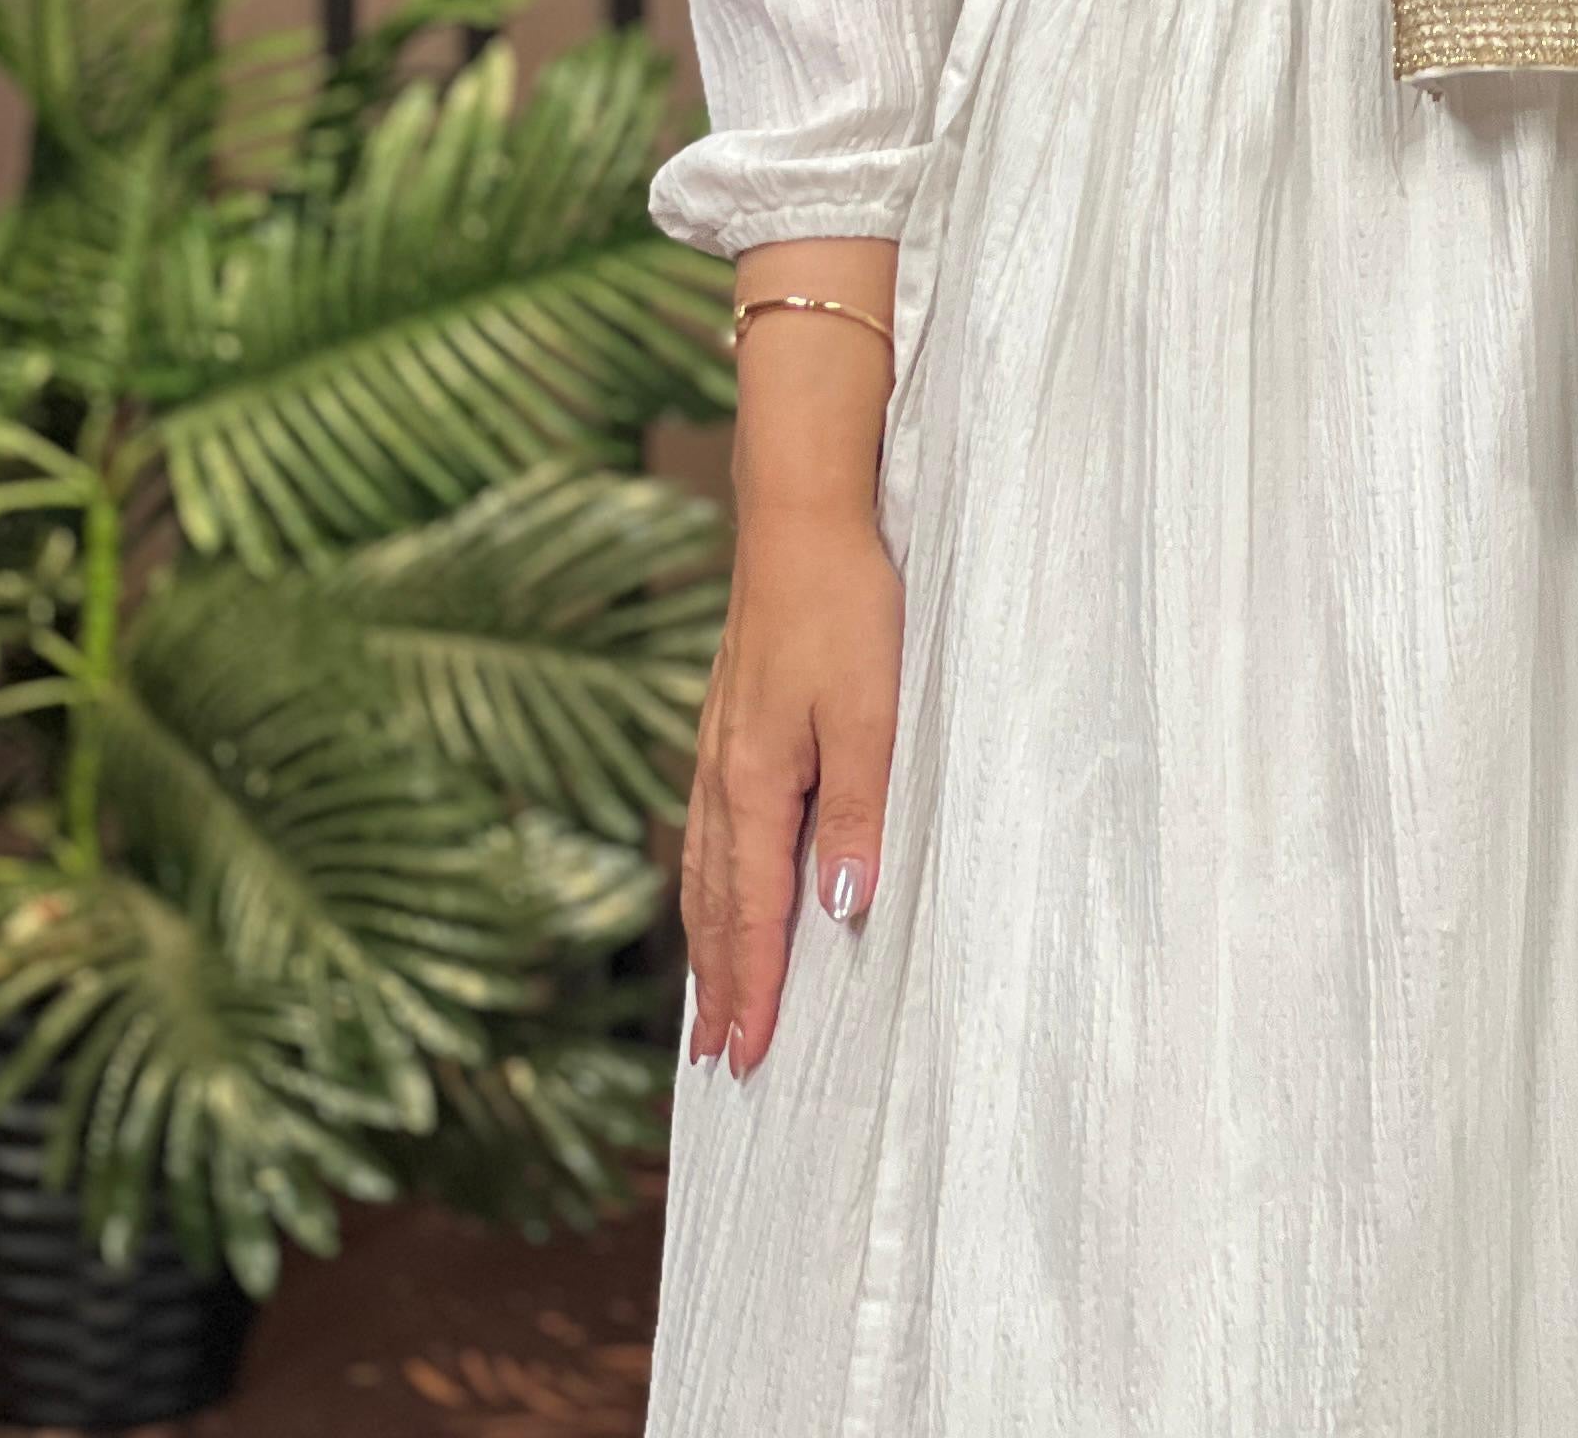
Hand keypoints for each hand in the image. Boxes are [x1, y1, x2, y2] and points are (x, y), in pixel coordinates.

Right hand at [683, 242, 903, 1074]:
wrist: (801, 515)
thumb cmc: (846, 608)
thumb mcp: (871, 711)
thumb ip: (856, 814)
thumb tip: (839, 916)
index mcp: (755, 782)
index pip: (754, 913)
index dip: (753, 990)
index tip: (746, 1062)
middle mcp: (723, 775)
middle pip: (716, 904)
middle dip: (719, 985)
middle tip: (719, 1062)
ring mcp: (718, 746)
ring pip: (707, 868)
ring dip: (709, 941)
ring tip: (710, 1002)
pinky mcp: (729, 721)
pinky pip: (712, 828)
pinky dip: (711, 882)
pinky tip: (718, 887)